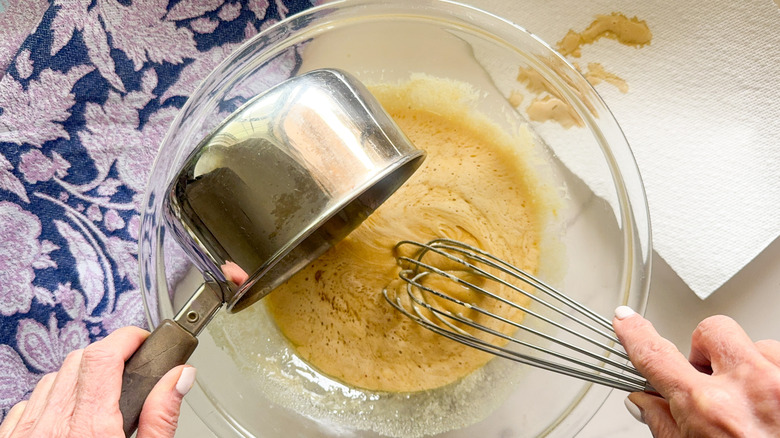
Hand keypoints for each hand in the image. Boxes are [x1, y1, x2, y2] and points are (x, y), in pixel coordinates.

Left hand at [0, 326, 195, 437]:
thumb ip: (162, 417)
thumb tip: (179, 378)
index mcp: (92, 428)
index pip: (105, 355)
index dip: (127, 338)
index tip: (143, 342)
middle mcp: (53, 425)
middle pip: (80, 359)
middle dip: (109, 356)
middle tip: (131, 370)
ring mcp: (26, 433)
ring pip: (54, 378)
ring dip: (81, 376)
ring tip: (102, 397)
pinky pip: (30, 403)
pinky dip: (53, 399)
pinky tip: (70, 417)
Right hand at [613, 306, 779, 437]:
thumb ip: (666, 427)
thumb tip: (646, 404)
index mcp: (708, 409)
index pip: (656, 355)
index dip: (635, 333)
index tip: (626, 321)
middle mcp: (749, 387)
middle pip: (711, 332)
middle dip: (705, 352)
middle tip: (713, 382)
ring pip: (756, 346)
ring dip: (750, 369)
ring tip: (757, 407)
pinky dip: (777, 379)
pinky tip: (776, 408)